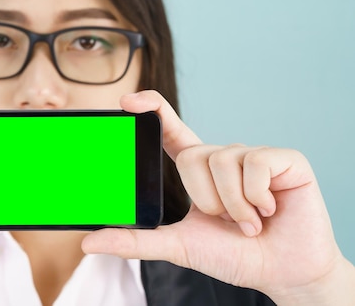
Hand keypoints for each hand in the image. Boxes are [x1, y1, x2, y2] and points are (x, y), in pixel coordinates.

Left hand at [82, 90, 354, 304]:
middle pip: (193, 155)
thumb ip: (135, 241)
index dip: (151, 109)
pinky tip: (270, 210)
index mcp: (198, 170)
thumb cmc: (232, 256)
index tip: (128, 101)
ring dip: (233, 205)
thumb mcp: (178, 246)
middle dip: (207, 199)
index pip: (171, 129)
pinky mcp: (285, 160)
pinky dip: (258, 197)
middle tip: (226, 221)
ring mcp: (254, 155)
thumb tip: (89, 241)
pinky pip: (255, 164)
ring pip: (222, 161)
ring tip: (250, 221)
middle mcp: (223, 156)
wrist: (283, 273)